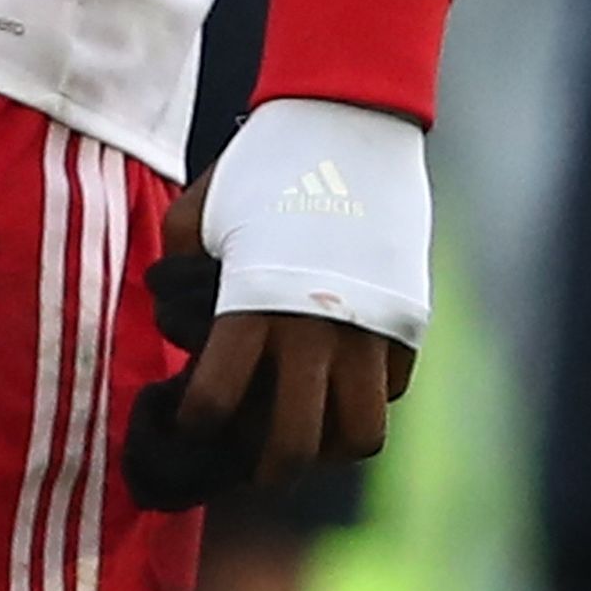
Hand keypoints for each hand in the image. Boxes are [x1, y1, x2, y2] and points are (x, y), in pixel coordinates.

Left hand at [162, 112, 422, 483]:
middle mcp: (316, 330)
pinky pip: (389, 393)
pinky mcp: (409, 322)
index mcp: (253, 304)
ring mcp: (371, 331)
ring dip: (326, 447)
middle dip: (263, 467)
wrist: (346, 123)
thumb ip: (181, 279)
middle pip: (294, 445)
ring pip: (358, 437)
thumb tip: (187, 336)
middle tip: (246, 463)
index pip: (219, 402)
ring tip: (301, 433)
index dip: (196, 423)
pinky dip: (363, 402)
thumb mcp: (198, 216)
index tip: (188, 423)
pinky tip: (334, 384)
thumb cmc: (259, 166)